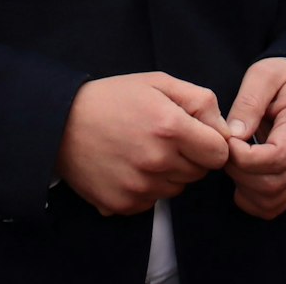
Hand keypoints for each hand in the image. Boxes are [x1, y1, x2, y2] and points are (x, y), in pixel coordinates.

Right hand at [55, 72, 231, 215]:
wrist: (59, 122)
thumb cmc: (112, 99)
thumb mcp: (158, 83)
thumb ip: (200, 100)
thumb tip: (226, 130)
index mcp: (170, 127)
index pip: (219, 153)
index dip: (209, 143)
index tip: (193, 135)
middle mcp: (157, 160)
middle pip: (199, 173)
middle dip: (188, 157)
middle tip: (161, 138)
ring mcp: (140, 186)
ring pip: (177, 188)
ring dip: (167, 174)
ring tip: (141, 151)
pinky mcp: (124, 203)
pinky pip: (152, 201)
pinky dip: (146, 188)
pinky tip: (127, 166)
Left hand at [222, 58, 285, 218]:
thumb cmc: (283, 79)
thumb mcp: (264, 75)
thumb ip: (249, 102)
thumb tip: (234, 134)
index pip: (277, 156)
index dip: (244, 156)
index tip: (228, 141)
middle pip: (273, 184)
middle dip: (238, 172)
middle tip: (224, 150)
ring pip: (273, 200)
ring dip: (243, 187)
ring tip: (232, 161)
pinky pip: (274, 206)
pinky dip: (251, 200)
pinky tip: (241, 177)